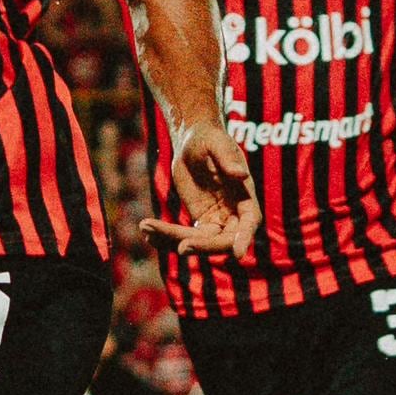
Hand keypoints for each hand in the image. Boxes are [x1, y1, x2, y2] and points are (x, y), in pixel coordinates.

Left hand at [144, 119, 259, 255]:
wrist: (192, 142)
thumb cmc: (210, 139)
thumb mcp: (217, 144)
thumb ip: (229, 160)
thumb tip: (241, 175)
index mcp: (245, 198)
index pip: (249, 223)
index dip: (244, 238)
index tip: (237, 255)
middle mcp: (233, 215)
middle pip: (221, 241)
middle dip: (202, 246)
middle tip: (180, 246)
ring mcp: (214, 221)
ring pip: (196, 241)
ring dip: (172, 239)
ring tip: (146, 226)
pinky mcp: (197, 221)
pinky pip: (182, 235)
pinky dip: (165, 237)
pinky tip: (147, 231)